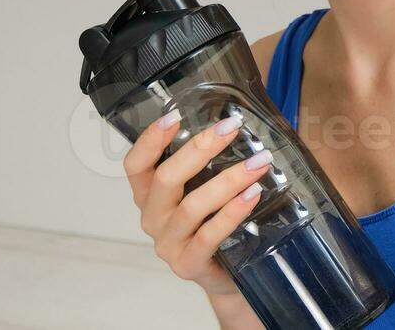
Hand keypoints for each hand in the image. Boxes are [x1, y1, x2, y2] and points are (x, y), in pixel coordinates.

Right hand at [123, 110, 276, 298]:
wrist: (225, 276)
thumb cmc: (212, 224)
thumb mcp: (202, 191)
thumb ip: (207, 164)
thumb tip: (234, 123)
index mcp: (149, 196)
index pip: (135, 165)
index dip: (150, 140)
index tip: (175, 117)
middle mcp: (152, 219)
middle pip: (166, 179)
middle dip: (200, 149)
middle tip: (231, 128)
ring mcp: (168, 244)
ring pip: (192, 206)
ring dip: (228, 180)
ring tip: (259, 162)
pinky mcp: (188, 265)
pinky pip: (209, 235)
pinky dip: (232, 213)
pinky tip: (252, 195)